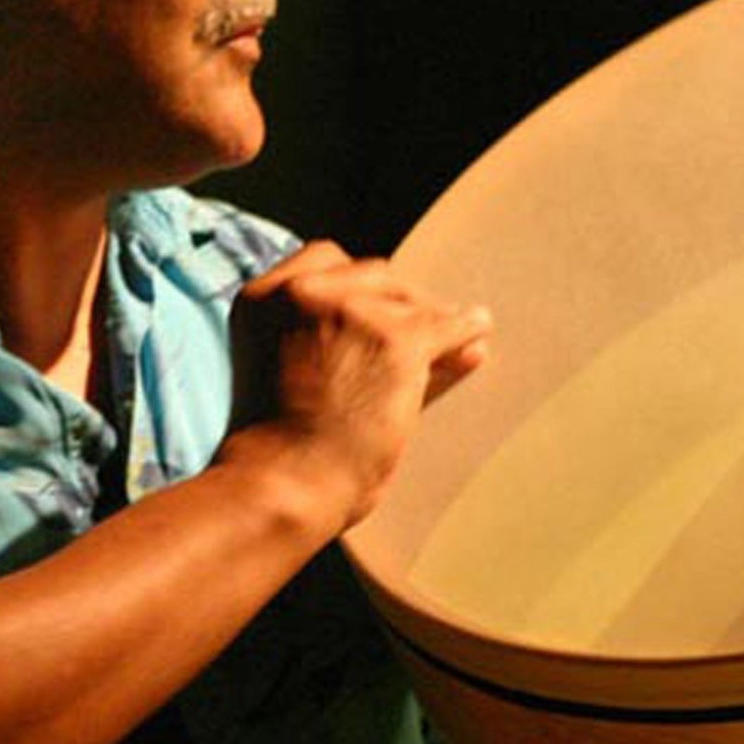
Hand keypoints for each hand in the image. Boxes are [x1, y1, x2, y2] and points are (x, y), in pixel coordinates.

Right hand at [228, 241, 491, 528]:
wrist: (284, 484)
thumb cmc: (286, 449)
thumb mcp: (297, 373)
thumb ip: (352, 338)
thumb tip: (434, 317)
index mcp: (263, 296)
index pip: (325, 259)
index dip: (358, 283)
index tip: (377, 304)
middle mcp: (304, 290)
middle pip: (374, 275)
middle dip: (399, 302)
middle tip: (423, 327)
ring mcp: (352, 309)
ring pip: (410, 303)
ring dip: (430, 324)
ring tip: (460, 338)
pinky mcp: (395, 337)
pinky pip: (445, 327)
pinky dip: (464, 331)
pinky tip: (479, 333)